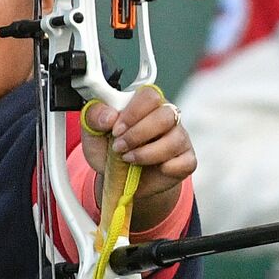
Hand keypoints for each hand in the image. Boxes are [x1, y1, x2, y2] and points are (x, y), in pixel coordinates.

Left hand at [80, 87, 195, 230]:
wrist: (118, 182)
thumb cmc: (109, 151)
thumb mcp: (93, 134)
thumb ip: (94, 117)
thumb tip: (109, 116)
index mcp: (145, 105)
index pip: (149, 95)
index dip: (133, 112)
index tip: (115, 129)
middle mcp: (166, 118)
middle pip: (165, 115)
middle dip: (138, 134)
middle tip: (119, 147)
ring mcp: (179, 138)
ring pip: (175, 139)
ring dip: (148, 152)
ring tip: (129, 159)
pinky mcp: (186, 161)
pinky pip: (186, 161)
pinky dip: (169, 167)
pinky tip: (156, 169)